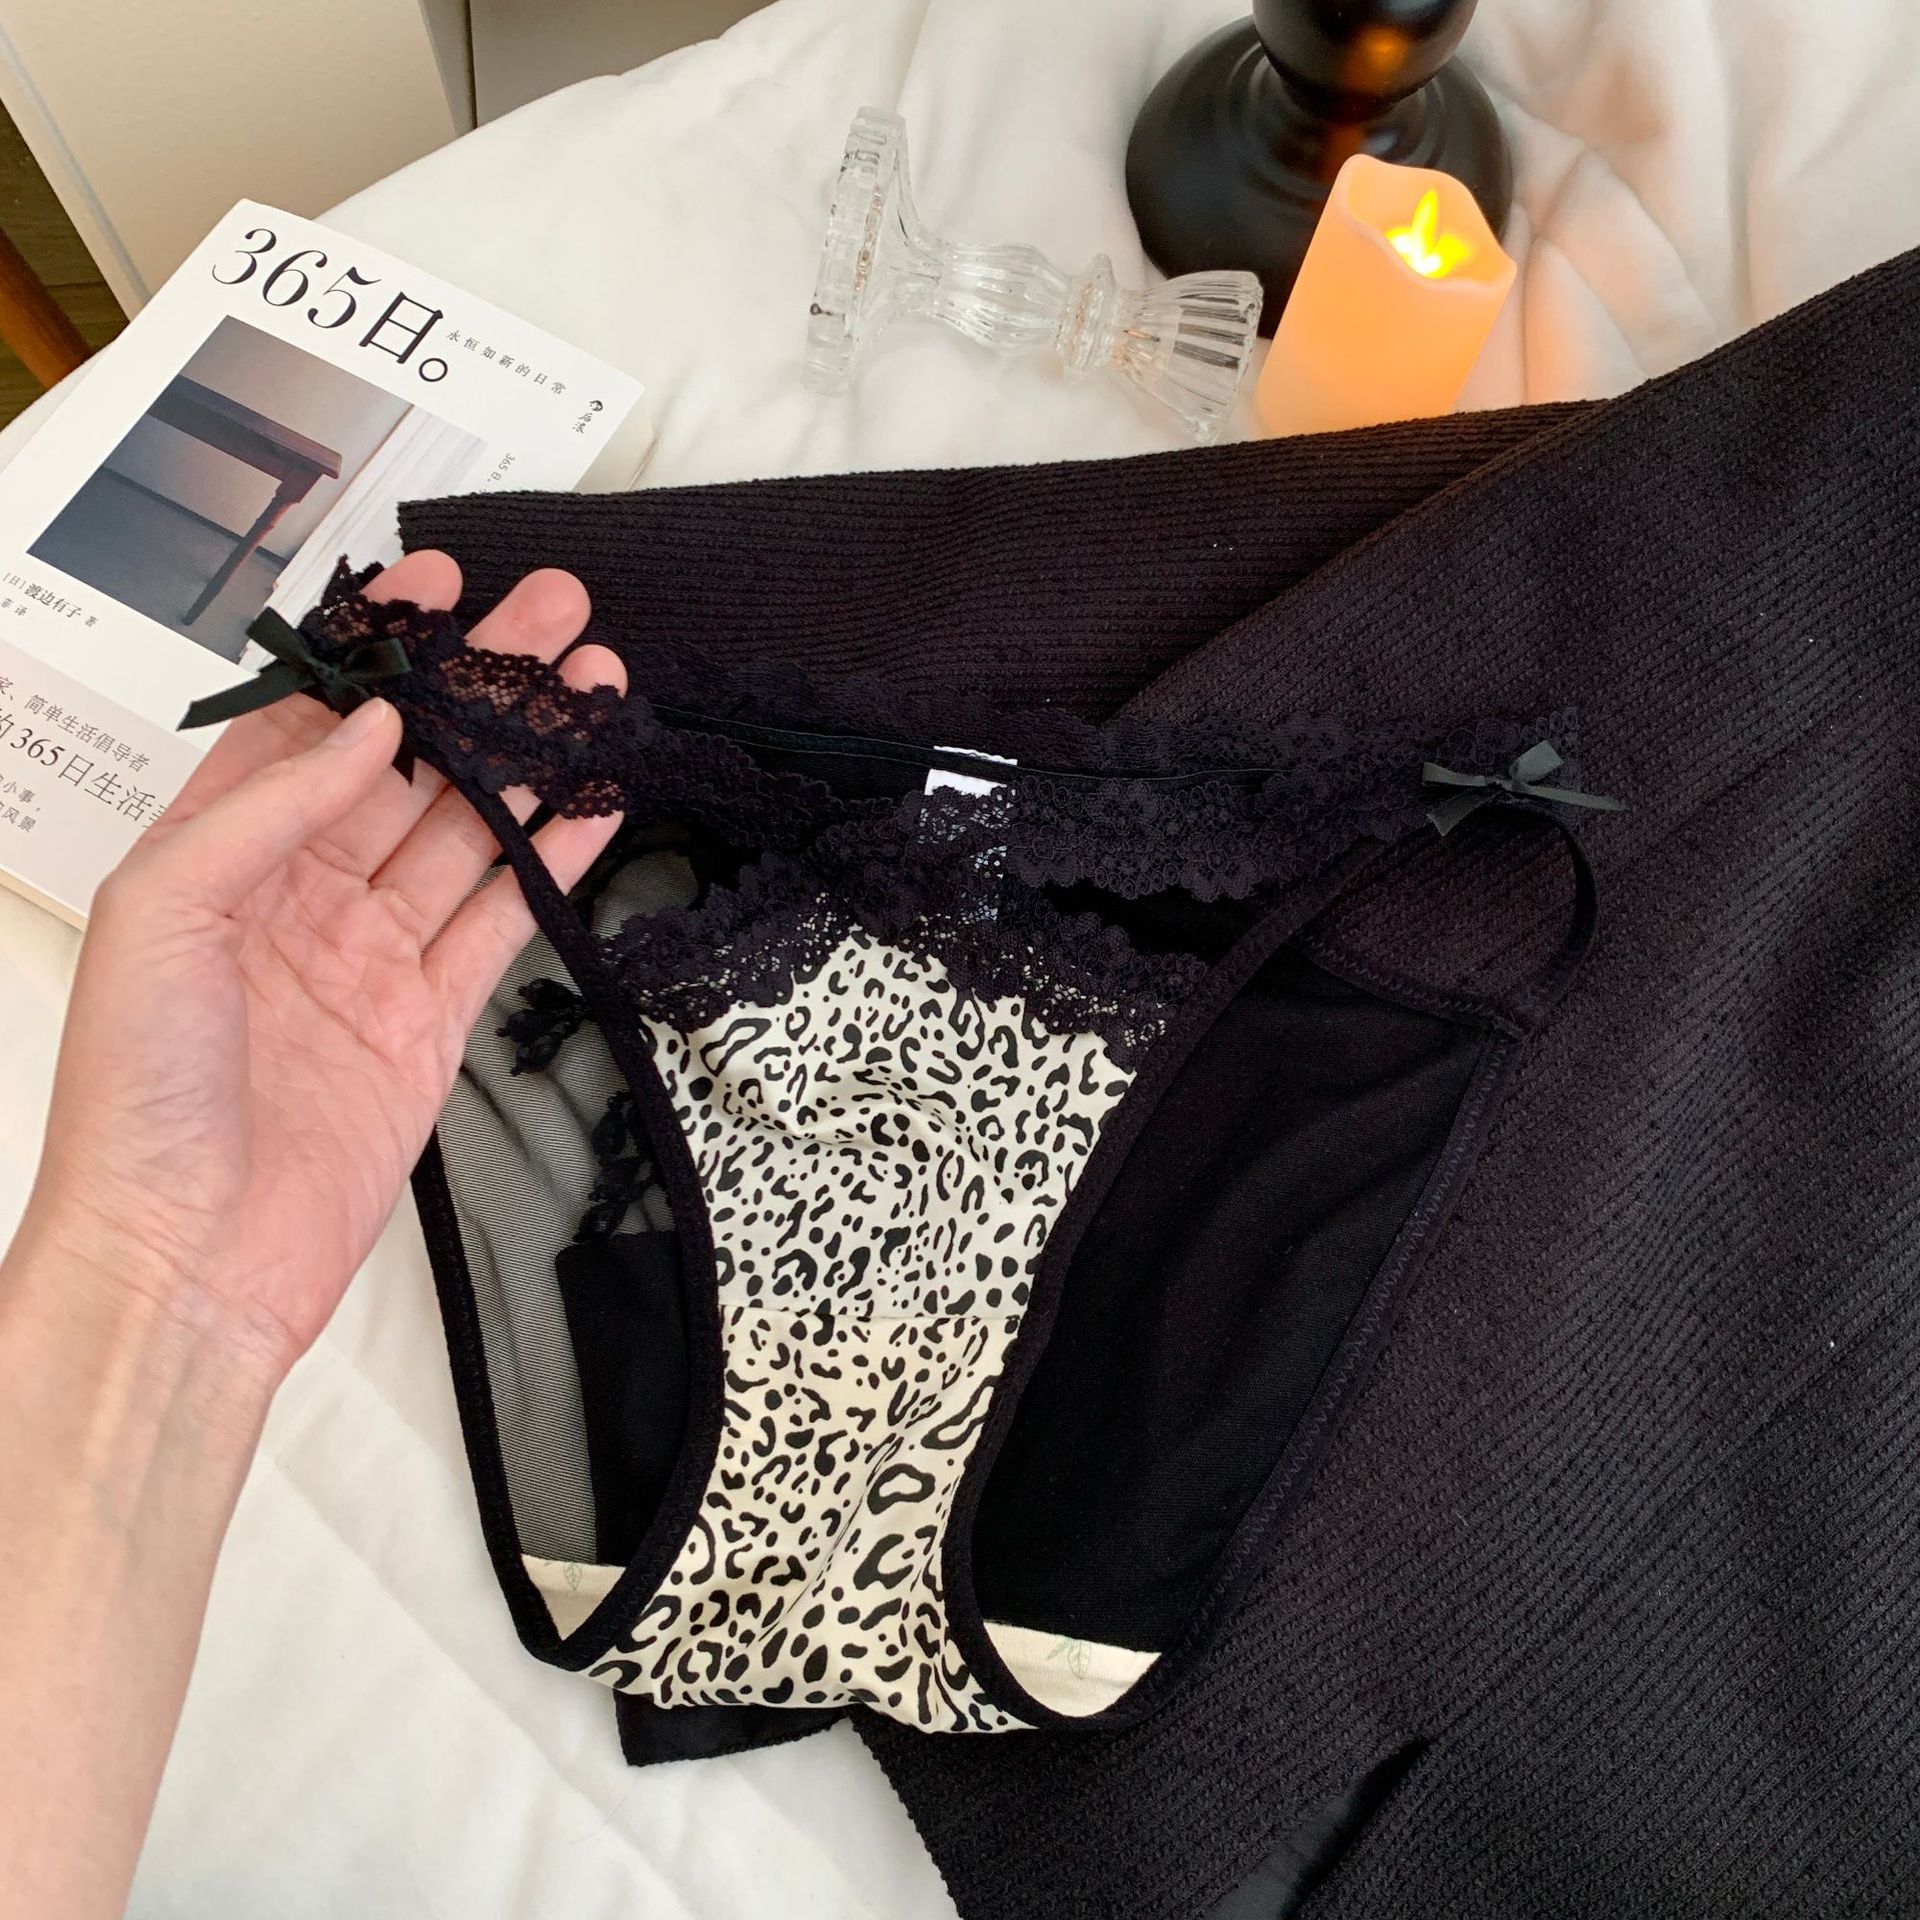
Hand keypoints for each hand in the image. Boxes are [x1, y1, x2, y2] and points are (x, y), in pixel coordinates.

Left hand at [15, 550, 624, 1378]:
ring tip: (596, 688)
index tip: (443, 589)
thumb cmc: (137, 1095)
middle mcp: (301, 893)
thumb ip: (268, 807)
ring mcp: (372, 955)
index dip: (382, 655)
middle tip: (554, 617)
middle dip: (483, 690)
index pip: (312, 726)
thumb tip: (369, 726)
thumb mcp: (164, 912)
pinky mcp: (431, 1019)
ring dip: (534, 761)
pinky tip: (595, 801)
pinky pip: (501, 921)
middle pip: (411, 767)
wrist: (189, 1258)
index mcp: (220, 855)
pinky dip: (554, 861)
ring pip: (469, 833)